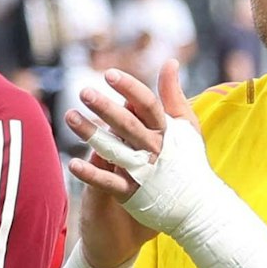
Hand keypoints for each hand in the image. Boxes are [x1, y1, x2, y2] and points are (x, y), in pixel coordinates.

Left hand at [65, 61, 218, 259]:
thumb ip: (174, 95)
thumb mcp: (186, 126)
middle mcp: (155, 149)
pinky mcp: (133, 193)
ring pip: (114, 150)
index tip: (109, 74)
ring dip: (91, 134)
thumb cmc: (188, 161)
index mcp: (167, 131)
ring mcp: (144, 171)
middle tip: (83, 92)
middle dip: (106, 108)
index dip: (130, 89)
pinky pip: (109, 182)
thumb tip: (170, 62)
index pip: (148, 105)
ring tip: (69, 116)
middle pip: (128, 125)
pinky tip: (72, 163)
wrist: (197, 205)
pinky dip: (91, 174)